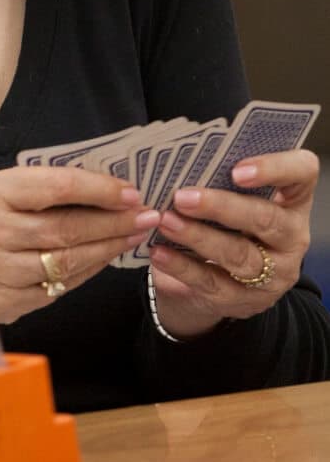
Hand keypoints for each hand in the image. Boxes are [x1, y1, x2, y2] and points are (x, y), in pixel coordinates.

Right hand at [0, 166, 157, 324]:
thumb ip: (44, 189)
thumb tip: (108, 192)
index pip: (56, 187)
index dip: (99, 190)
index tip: (130, 192)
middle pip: (67, 228)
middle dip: (114, 222)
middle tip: (145, 216)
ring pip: (67, 262)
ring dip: (108, 249)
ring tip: (132, 236)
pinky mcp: (4, 302)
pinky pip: (58, 287)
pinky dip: (87, 272)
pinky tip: (103, 259)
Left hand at [149, 148, 317, 340]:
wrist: (220, 284)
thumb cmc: (226, 225)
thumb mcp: (232, 200)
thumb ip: (220, 180)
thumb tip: (182, 162)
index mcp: (293, 200)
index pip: (302, 174)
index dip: (275, 169)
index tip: (237, 170)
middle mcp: (292, 236)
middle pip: (267, 219)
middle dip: (222, 207)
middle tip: (183, 196)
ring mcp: (274, 273)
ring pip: (238, 254)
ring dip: (198, 236)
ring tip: (166, 221)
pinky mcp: (245, 299)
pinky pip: (211, 282)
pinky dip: (181, 265)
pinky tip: (159, 252)